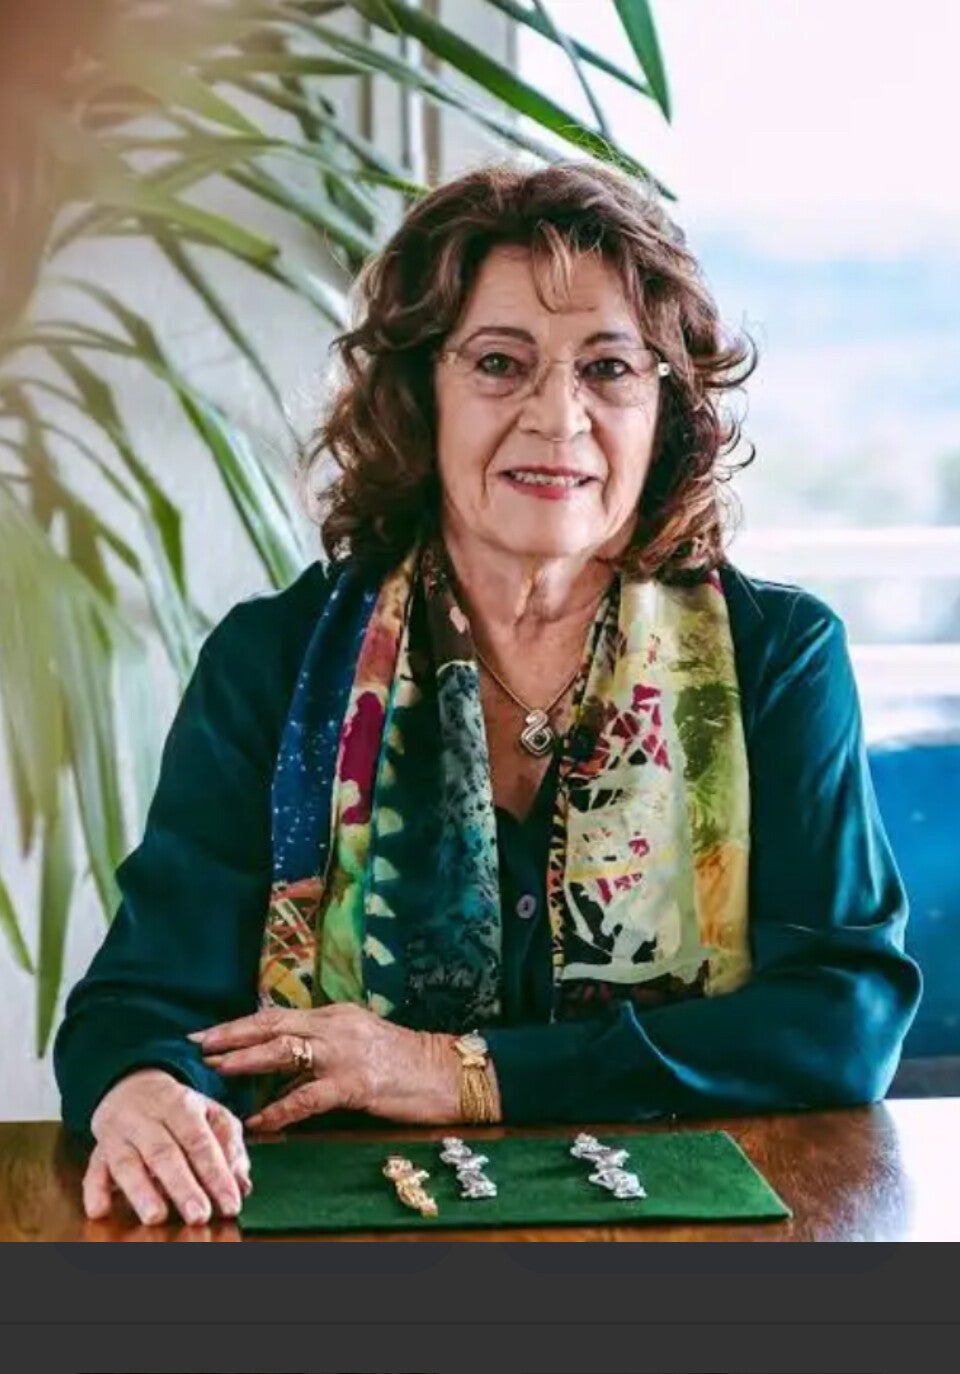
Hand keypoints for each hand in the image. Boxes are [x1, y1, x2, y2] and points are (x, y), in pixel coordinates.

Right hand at [84, 1068, 251, 1225]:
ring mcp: (119, 1134)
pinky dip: (95, 1190)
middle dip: (183, 1186)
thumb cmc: (179, 1109)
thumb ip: (229, 1146)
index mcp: (181, 1105)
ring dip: (141, 1191)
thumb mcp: (211, 1114)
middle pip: (164, 1153)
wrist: (131, 1084)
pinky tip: (100, 1210)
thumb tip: (242, 1183)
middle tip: (199, 1215)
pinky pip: (93, 1170)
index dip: (216, 1174)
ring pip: (127, 1162)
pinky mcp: (98, 1151)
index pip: (200, 1141)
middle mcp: (147, 1118)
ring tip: (156, 1216)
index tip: (231, 1204)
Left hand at [192, 1003, 495, 1131]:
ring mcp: (345, 1053)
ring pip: (285, 1052)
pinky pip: (308, 1097)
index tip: (206, 1032)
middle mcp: (335, 1026)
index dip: (239, 1023)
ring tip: (216, 1070)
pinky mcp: (356, 1083)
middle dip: (231, 1034)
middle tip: (196, 1043)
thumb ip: (323, 1044)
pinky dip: (279, 1109)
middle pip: (272, 1025)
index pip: (277, 1016)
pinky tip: (258, 1120)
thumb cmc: (403, 1060)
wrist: (445, 1071)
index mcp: (335, 1014)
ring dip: (246, 1060)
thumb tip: (281, 1058)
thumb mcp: (359, 1039)